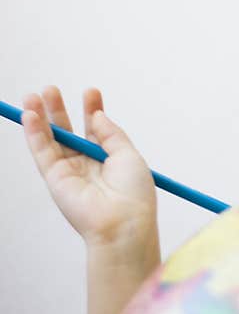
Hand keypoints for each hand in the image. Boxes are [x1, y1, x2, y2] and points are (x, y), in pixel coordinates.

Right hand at [21, 86, 157, 249]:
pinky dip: (34, 133)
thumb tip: (97, 114)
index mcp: (110, 158)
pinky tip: (30, 115)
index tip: (91, 91)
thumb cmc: (134, 194)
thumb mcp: (129, 155)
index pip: (96, 129)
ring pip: (51, 139)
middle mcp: (88, 164)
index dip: (92, 109)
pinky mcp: (55, 180)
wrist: (124, 224)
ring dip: (41, 117)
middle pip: (69, 131)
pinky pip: (42, 152)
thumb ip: (111, 133)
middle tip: (51, 89)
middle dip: (59, 110)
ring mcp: (70, 171)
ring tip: (34, 95)